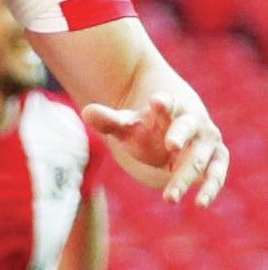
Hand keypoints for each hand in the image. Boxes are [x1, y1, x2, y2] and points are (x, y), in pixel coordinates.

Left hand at [82, 93, 228, 205]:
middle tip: (170, 146)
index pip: (167, 100)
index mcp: (171, 105)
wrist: (174, 131)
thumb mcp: (126, 123)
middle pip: (186, 127)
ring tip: (170, 194)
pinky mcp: (217, 158)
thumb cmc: (146, 127)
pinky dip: (211, 186)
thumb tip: (86, 112)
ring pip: (200, 157)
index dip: (163, 101)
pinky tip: (199, 202)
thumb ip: (109, 119)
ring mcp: (207, 140)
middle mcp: (194, 120)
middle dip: (179, 136)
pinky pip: (216, 173)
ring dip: (187, 174)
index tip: (156, 101)